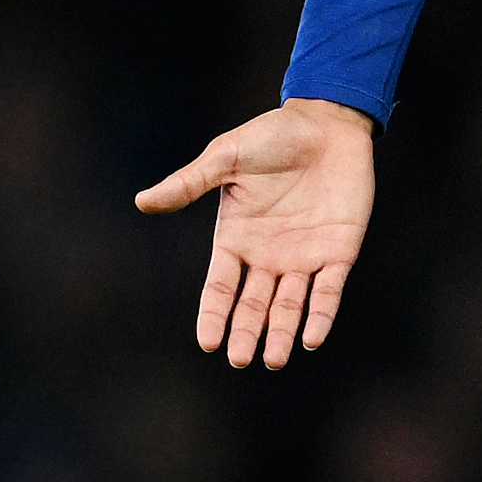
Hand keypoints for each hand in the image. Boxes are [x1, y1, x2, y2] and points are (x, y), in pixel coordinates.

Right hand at [137, 99, 378, 368]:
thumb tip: (142, 201)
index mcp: (236, 238)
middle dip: (246, 333)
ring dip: (281, 332)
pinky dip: (320, 314)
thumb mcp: (226, 158)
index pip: (220, 287)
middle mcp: (268, 255)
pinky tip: (311, 337)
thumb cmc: (273, 136)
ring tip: (273, 359)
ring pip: (290, 305)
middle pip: (254, 305)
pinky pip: (328, 290)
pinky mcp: (339, 251)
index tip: (208, 343)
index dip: (214, 314)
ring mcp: (304, 256)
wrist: (327, 122)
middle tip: (240, 359)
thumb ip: (190, 183)